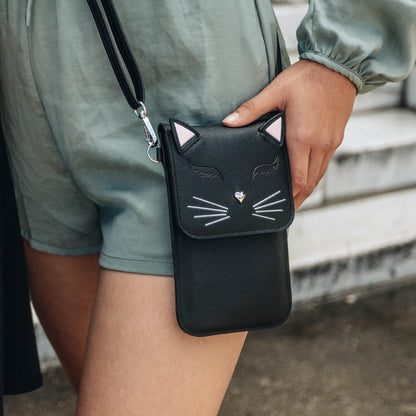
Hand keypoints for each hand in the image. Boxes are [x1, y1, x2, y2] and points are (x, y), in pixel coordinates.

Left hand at [223, 59, 356, 208]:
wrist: (339, 65)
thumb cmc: (307, 78)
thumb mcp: (275, 91)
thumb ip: (251, 110)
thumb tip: (227, 123)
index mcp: (303, 138)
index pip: (298, 179)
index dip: (289, 195)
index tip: (278, 205)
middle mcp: (320, 145)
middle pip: (310, 182)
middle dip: (297, 197)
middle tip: (282, 207)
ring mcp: (331, 142)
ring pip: (320, 175)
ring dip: (307, 188)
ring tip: (293, 198)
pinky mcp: (337, 137)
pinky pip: (325, 163)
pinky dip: (315, 175)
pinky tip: (306, 175)